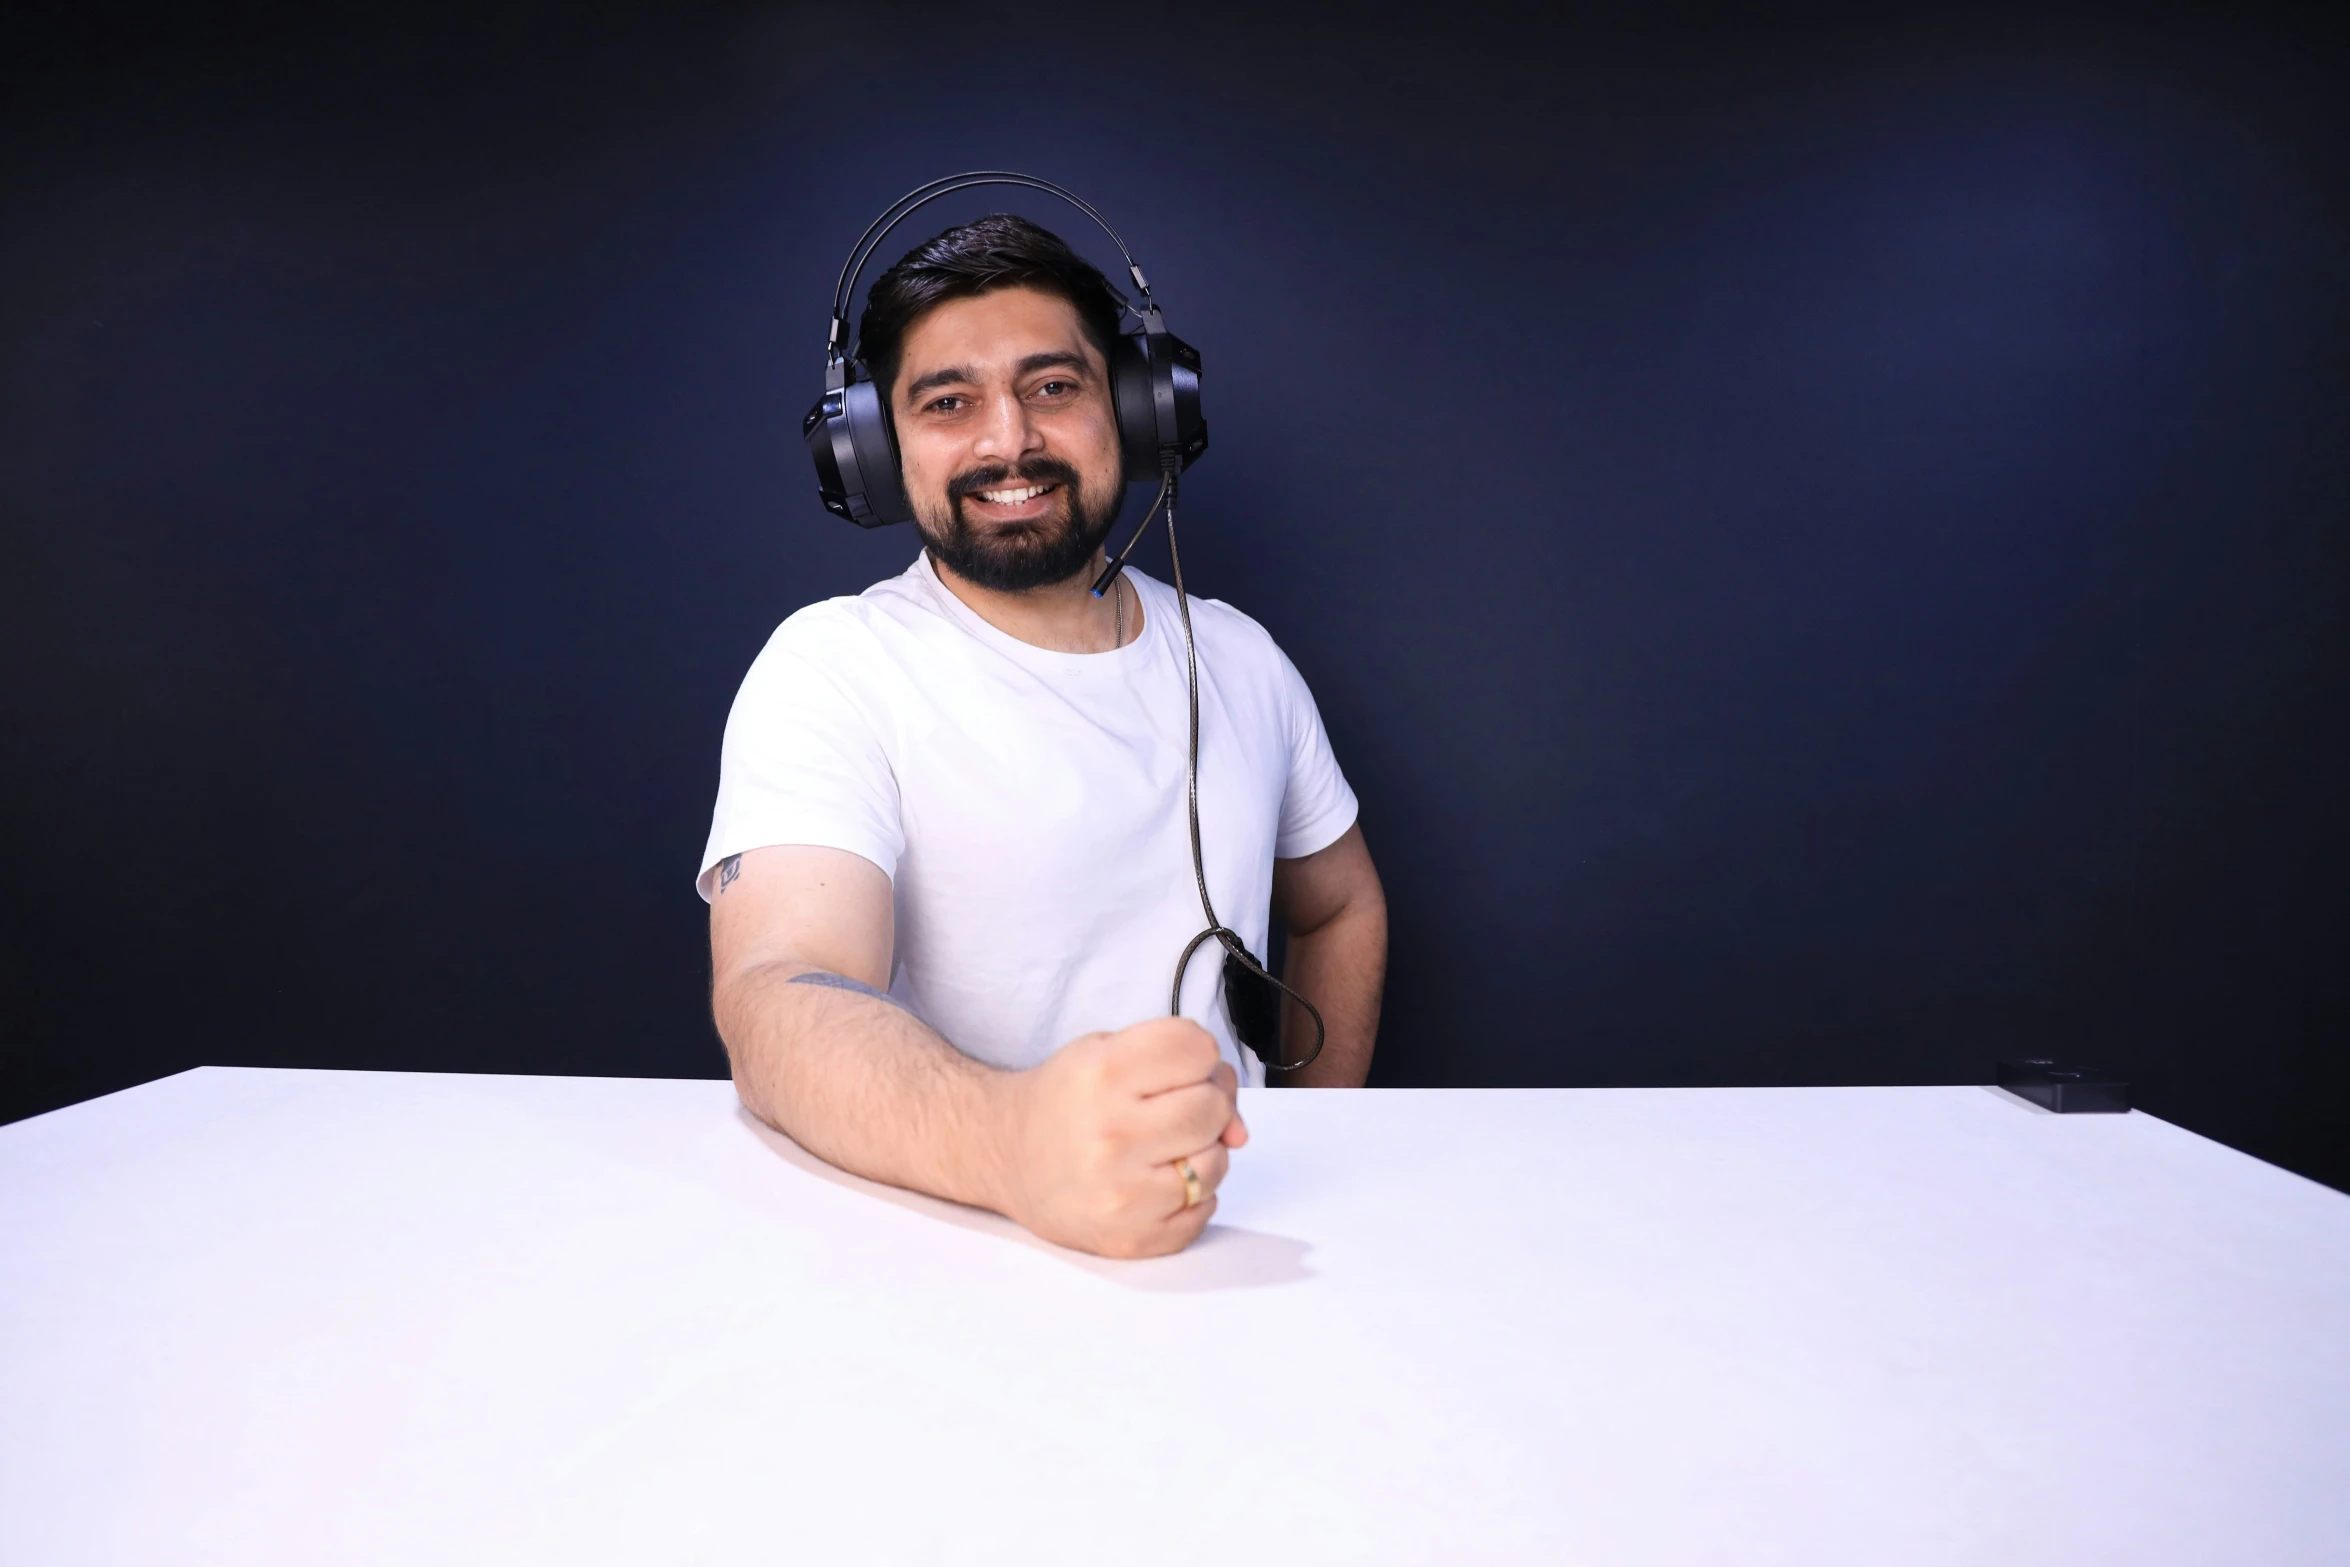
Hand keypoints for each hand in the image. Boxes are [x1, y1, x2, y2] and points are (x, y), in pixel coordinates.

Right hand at [994, 1016, 1248, 1257]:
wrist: (1006, 1156)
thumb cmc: (1065, 1100)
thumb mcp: (1107, 1051)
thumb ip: (1181, 1066)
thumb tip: (1238, 1129)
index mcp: (1104, 1074)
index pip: (1198, 1049)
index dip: (1196, 1056)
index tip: (1176, 1067)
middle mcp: (1112, 1134)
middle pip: (1213, 1108)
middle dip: (1203, 1104)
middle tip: (1167, 1108)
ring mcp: (1122, 1193)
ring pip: (1215, 1164)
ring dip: (1199, 1153)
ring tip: (1159, 1147)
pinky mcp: (1130, 1237)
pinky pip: (1202, 1213)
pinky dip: (1190, 1197)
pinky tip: (1154, 1181)